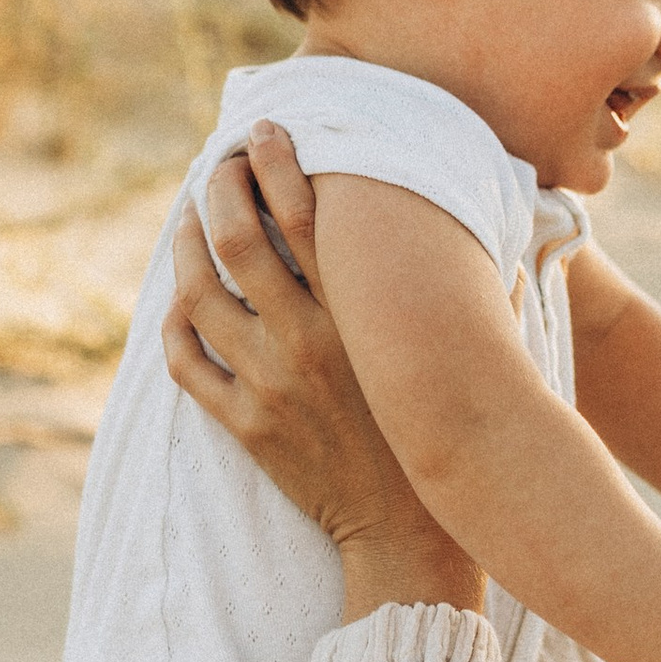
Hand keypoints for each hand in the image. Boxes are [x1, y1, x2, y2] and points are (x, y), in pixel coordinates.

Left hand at [163, 127, 477, 614]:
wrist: (410, 530)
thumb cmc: (445, 428)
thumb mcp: (471, 349)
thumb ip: (473, 281)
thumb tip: (486, 217)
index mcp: (361, 315)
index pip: (306, 213)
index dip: (276, 162)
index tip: (264, 131)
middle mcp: (308, 342)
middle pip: (238, 241)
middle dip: (219, 189)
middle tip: (217, 166)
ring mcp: (269, 385)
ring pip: (198, 297)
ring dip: (185, 248)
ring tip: (189, 221)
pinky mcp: (245, 426)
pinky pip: (187, 364)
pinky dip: (173, 326)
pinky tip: (178, 303)